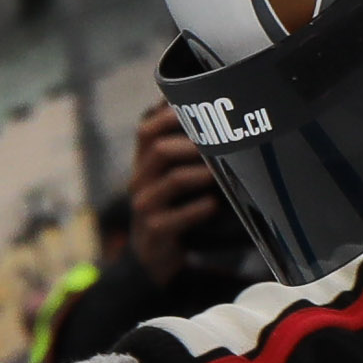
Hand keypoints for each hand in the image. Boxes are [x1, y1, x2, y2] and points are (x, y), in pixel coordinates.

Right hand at [125, 100, 230, 286]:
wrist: (155, 255)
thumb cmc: (171, 207)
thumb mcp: (171, 177)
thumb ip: (185, 150)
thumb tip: (211, 115)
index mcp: (144, 162)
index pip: (147, 128)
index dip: (170, 115)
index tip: (203, 107)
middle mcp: (140, 180)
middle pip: (159, 148)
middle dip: (193, 141)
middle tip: (223, 139)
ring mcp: (145, 206)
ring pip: (172, 180)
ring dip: (201, 173)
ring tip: (221, 171)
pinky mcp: (155, 230)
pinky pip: (175, 217)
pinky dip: (197, 209)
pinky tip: (213, 204)